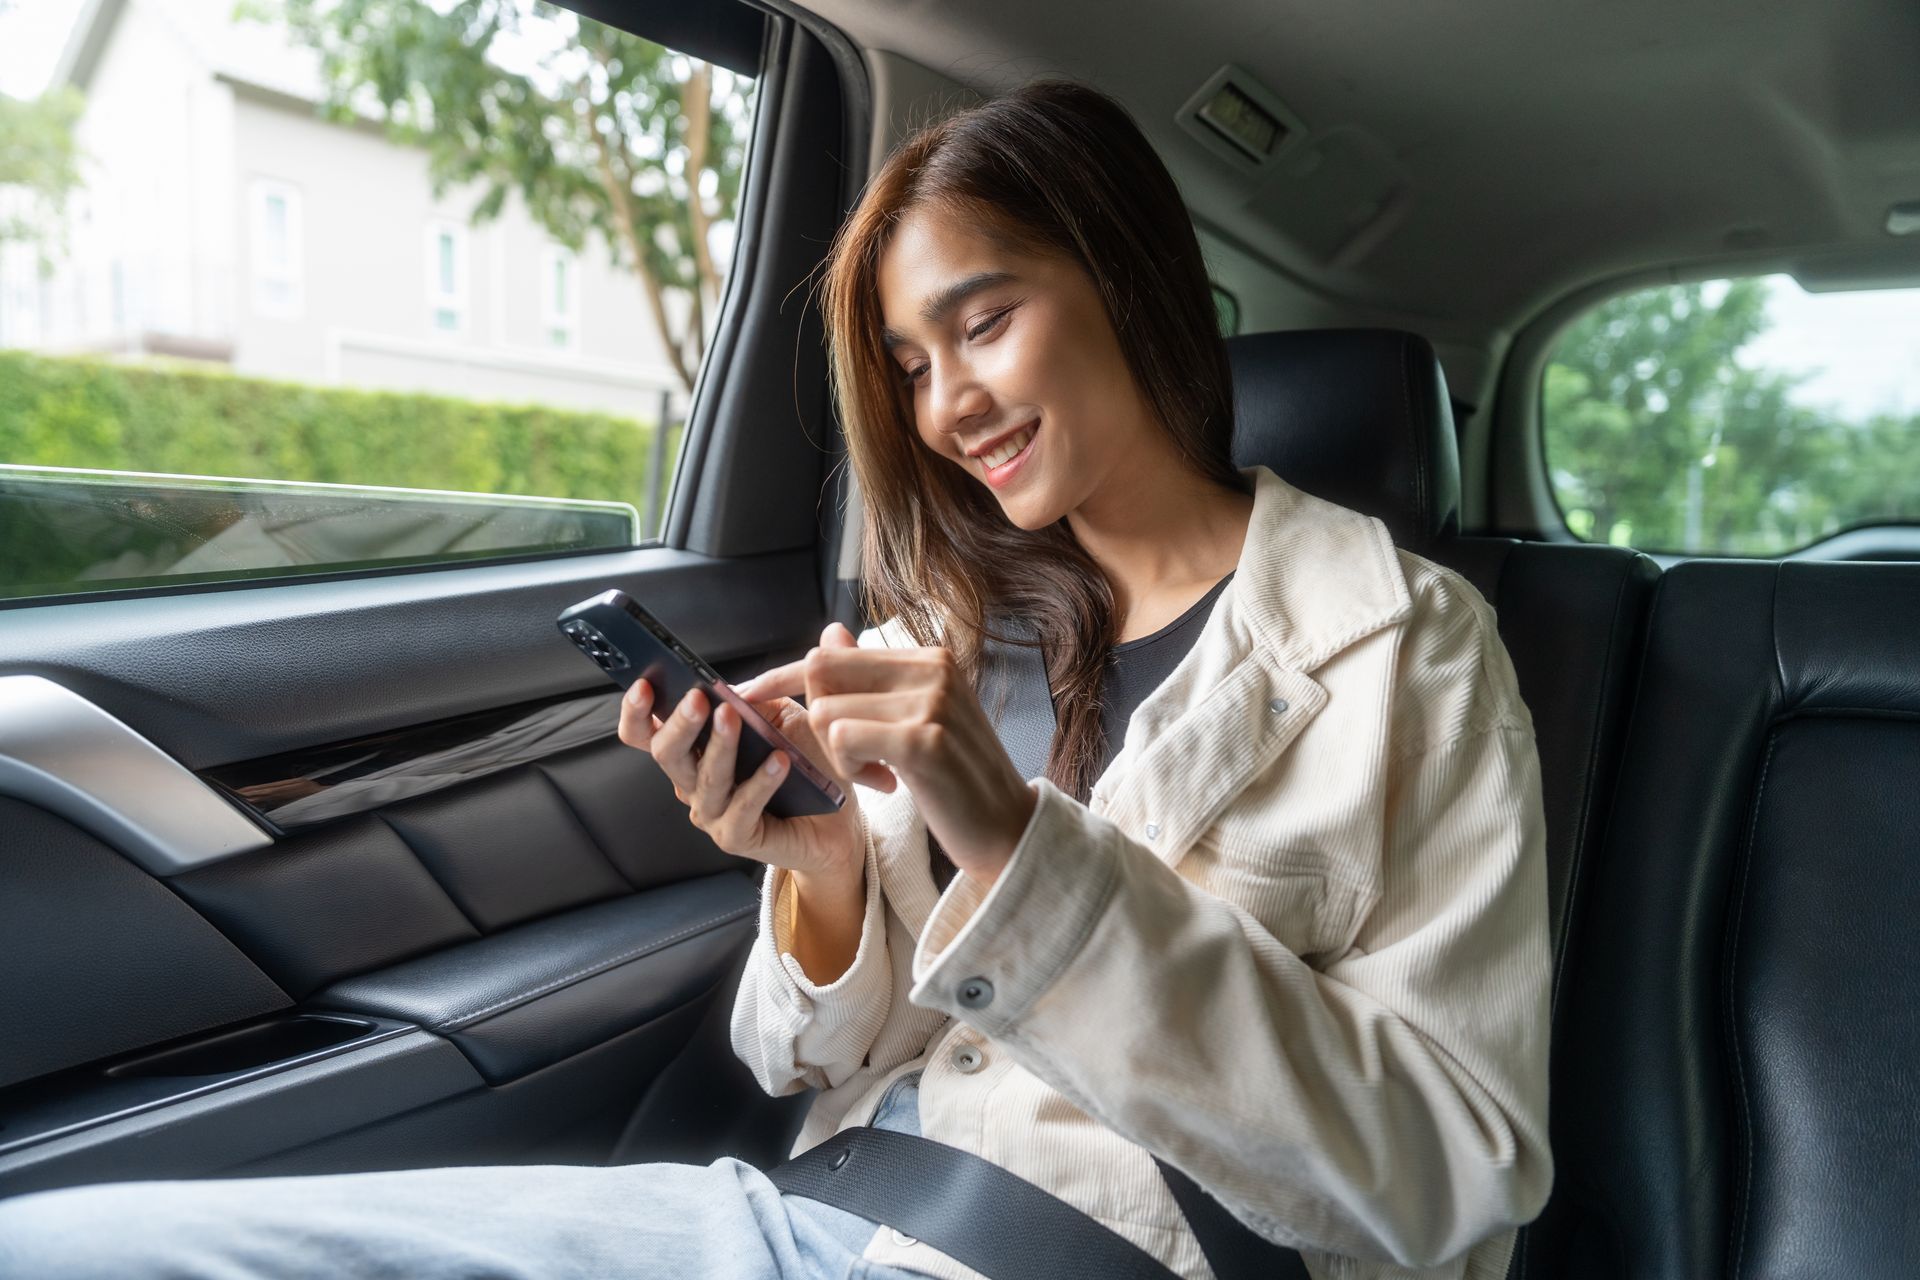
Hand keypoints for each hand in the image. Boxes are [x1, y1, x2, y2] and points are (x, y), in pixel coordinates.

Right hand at [617, 631, 862, 883]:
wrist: (837, 818)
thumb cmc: (803, 763)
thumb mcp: (781, 715)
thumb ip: (760, 693)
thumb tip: (738, 682)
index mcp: (693, 748)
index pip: (646, 732)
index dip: (637, 710)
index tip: (644, 684)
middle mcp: (692, 781)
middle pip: (666, 753)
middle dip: (680, 723)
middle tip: (699, 699)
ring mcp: (712, 811)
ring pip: (703, 779)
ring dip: (720, 746)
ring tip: (734, 718)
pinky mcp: (737, 836)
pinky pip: (741, 809)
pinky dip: (760, 782)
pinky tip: (779, 761)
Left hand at [734, 625, 1036, 886]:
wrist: (1008, 830)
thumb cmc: (957, 780)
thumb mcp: (917, 721)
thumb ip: (874, 681)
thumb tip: (830, 633)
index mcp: (930, 659)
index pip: (833, 653)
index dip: (785, 677)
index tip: (748, 696)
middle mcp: (933, 669)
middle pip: (821, 673)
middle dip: (817, 720)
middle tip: (853, 757)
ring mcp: (932, 701)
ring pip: (827, 711)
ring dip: (837, 754)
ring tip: (877, 774)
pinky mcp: (924, 740)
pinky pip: (843, 739)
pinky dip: (850, 768)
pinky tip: (886, 783)